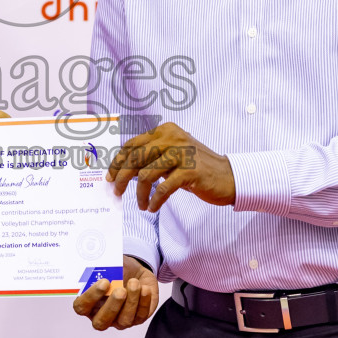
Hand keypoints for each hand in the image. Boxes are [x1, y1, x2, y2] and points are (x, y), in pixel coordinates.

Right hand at [73, 255, 159, 330]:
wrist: (136, 272)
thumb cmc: (119, 270)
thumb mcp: (109, 265)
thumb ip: (102, 268)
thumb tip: (102, 265)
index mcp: (89, 303)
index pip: (82, 307)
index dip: (90, 297)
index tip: (104, 282)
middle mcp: (102, 316)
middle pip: (101, 322)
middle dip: (112, 306)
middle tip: (120, 290)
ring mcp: (120, 320)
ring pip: (124, 320)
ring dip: (131, 301)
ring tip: (135, 283)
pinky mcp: (138, 319)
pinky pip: (141, 315)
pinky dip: (144, 301)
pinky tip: (145, 289)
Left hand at [108, 121, 235, 212]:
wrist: (228, 177)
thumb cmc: (197, 168)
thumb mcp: (172, 155)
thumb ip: (152, 157)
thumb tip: (123, 170)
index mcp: (165, 130)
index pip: (132, 144)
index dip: (117, 162)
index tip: (109, 177)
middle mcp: (172, 137)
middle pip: (135, 158)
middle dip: (121, 178)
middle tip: (117, 192)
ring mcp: (182, 153)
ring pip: (146, 175)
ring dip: (139, 193)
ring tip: (140, 204)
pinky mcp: (190, 171)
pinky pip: (163, 188)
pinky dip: (155, 200)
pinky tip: (153, 207)